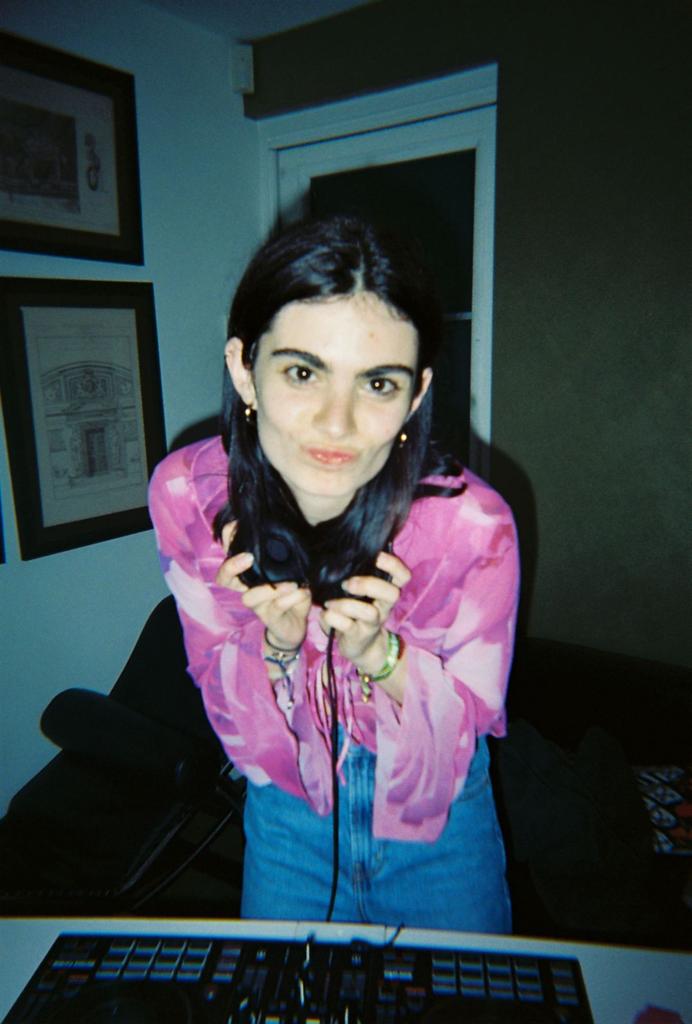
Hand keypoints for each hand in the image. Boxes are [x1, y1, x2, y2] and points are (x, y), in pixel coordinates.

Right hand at [216, 522, 310, 650]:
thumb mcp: (290, 570)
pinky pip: (275, 607)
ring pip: (249, 597)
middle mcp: (247, 588)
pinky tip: (302, 592)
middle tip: (248, 558)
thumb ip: (286, 554)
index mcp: (250, 573)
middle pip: (224, 578)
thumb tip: (290, 529)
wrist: (295, 624)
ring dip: (269, 590)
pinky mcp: (270, 618)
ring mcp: (257, 605)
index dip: (227, 540)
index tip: (234, 525)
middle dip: (231, 567)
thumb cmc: (290, 591)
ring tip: (291, 584)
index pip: (231, 554)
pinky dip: (290, 599)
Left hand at [320, 551, 409, 671]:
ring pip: (370, 613)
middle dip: (369, 585)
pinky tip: (326, 613)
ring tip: (331, 602)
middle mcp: (384, 607)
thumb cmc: (358, 610)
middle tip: (347, 584)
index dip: (393, 565)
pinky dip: (333, 618)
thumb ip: (359, 574)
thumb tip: (342, 553)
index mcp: (387, 592)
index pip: (403, 576)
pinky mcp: (358, 636)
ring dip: (347, 604)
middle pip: (393, 594)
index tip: (376, 556)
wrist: (361, 647)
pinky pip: (347, 626)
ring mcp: (373, 624)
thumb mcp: (363, 592)